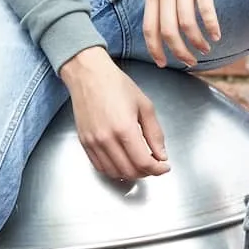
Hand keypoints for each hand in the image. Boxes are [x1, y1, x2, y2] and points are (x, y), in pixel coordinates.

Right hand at [60, 48, 170, 182]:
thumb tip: (162, 155)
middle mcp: (106, 139)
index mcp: (124, 128)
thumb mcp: (145, 106)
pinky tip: (123, 162)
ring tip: (140, 163)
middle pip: (130, 171)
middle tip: (154, 164)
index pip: (143, 162)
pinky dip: (114, 170)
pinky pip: (100, 167)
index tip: (165, 166)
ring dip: (131, 173)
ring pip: (114, 173)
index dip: (158, 169)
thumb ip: (155, 133)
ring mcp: (93, 142)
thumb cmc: (116, 85)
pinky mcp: (84, 143)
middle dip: (147, 172)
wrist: (89, 76)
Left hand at [144, 0, 222, 66]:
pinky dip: (212, 25)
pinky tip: (217, 33)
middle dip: (179, 52)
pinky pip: (206, 8)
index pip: (149, 28)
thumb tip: (163, 16)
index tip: (164, 63)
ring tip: (206, 48)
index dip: (155, 49)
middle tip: (191, 62)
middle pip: (168, 31)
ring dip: (197, 42)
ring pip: (187, 23)